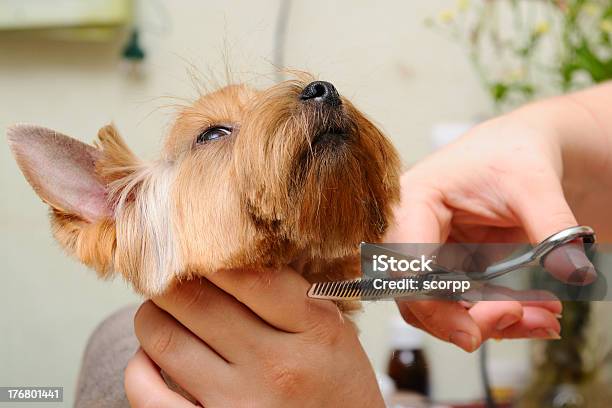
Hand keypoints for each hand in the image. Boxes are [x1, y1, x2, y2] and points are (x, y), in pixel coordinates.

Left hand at [124, 267, 384, 406]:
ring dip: (153, 312)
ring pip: (164, 338)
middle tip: (170, 269)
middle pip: (197, 301)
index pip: (249, 274)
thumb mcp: (334, 328)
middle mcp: (276, 368)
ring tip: (163, 306)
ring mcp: (239, 405)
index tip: (199, 242)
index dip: (212, 251)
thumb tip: (230, 251)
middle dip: (172, 276)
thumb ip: (292, 290)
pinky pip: (147, 393)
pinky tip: (152, 354)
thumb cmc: (335, 385)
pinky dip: (139, 366)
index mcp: (315, 331)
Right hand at [386, 108, 589, 350]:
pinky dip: (499, 316)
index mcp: (412, 201)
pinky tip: (537, 313)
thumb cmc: (512, 152)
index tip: (473, 332)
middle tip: (520, 319)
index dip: (432, 304)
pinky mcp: (449, 267)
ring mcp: (428, 252)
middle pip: (417, 296)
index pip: (407, 265)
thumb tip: (574, 271)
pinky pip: (465, 304)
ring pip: (442, 308)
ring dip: (492, 322)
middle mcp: (410, 231)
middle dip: (469, 320)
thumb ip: (551, 226)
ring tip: (544, 318)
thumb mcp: (534, 185)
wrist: (520, 152)